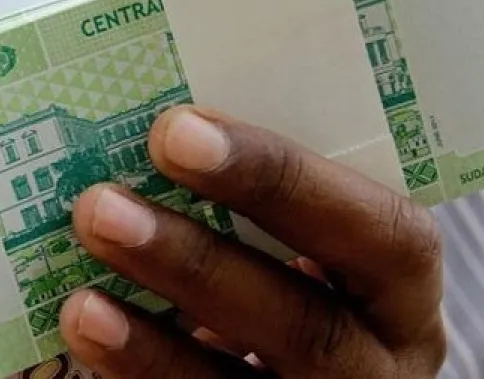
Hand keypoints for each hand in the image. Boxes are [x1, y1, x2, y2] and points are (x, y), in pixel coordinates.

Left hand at [58, 106, 446, 377]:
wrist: (288, 363)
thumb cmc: (289, 270)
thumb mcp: (301, 234)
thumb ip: (253, 196)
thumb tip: (146, 129)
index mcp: (403, 289)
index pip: (380, 232)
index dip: (280, 180)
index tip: (177, 131)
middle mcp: (379, 365)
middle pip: (304, 324)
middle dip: (195, 262)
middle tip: (101, 207)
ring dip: (151, 341)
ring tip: (80, 301)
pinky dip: (137, 377)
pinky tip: (87, 340)